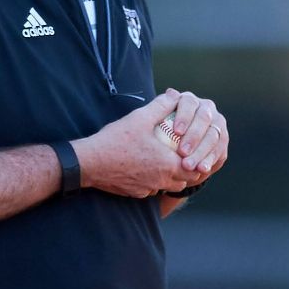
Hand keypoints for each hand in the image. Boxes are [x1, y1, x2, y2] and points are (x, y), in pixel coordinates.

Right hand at [71, 90, 201, 197]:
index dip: (198, 161)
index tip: (195, 150)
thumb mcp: (140, 118)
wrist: (90, 163)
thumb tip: (174, 95)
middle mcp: (160, 181)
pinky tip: (147, 168)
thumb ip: (160, 106)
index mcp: (167, 164)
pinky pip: (152, 189)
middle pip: (185, 181)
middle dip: (187, 170)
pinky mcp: (135, 193)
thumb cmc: (116, 140)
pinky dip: (155, 181)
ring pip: (168, 187)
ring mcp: (147, 189)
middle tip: (184, 155)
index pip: (194, 169)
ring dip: (172, 177)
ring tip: (167, 162)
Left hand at [167, 88, 228, 178]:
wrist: (170, 154)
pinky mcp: (221, 140)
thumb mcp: (154, 121)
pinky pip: (219, 149)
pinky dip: (209, 160)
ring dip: (201, 151)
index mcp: (188, 100)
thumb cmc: (158, 135)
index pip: (189, 103)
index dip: (184, 116)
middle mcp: (205, 108)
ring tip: (189, 166)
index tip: (176, 132)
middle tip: (182, 152)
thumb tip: (170, 93)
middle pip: (203, 119)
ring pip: (213, 135)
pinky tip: (201, 169)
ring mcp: (216, 124)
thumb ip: (160, 107)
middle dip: (194, 136)